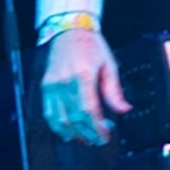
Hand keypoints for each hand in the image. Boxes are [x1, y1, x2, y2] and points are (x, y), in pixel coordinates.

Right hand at [41, 28, 127, 144]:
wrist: (69, 30)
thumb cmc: (89, 45)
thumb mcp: (108, 65)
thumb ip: (114, 91)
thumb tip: (124, 109)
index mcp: (82, 75)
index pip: (89, 110)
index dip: (97, 128)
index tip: (105, 136)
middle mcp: (64, 81)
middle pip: (75, 118)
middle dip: (88, 133)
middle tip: (98, 140)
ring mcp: (52, 84)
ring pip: (59, 119)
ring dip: (73, 133)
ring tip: (85, 138)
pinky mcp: (46, 86)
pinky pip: (48, 112)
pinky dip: (57, 125)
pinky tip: (67, 131)